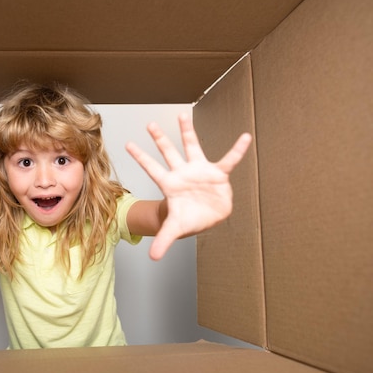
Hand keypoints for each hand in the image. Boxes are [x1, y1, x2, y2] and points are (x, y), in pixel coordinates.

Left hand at [125, 114, 251, 259]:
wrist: (205, 216)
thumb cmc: (188, 218)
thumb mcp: (175, 229)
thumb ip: (164, 240)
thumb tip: (153, 257)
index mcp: (170, 184)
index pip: (152, 168)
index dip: (141, 157)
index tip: (128, 144)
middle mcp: (182, 173)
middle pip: (169, 153)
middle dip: (160, 139)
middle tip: (150, 124)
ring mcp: (199, 171)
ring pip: (192, 147)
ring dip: (188, 132)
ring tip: (182, 114)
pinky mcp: (217, 174)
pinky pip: (229, 160)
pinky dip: (237, 150)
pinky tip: (245, 137)